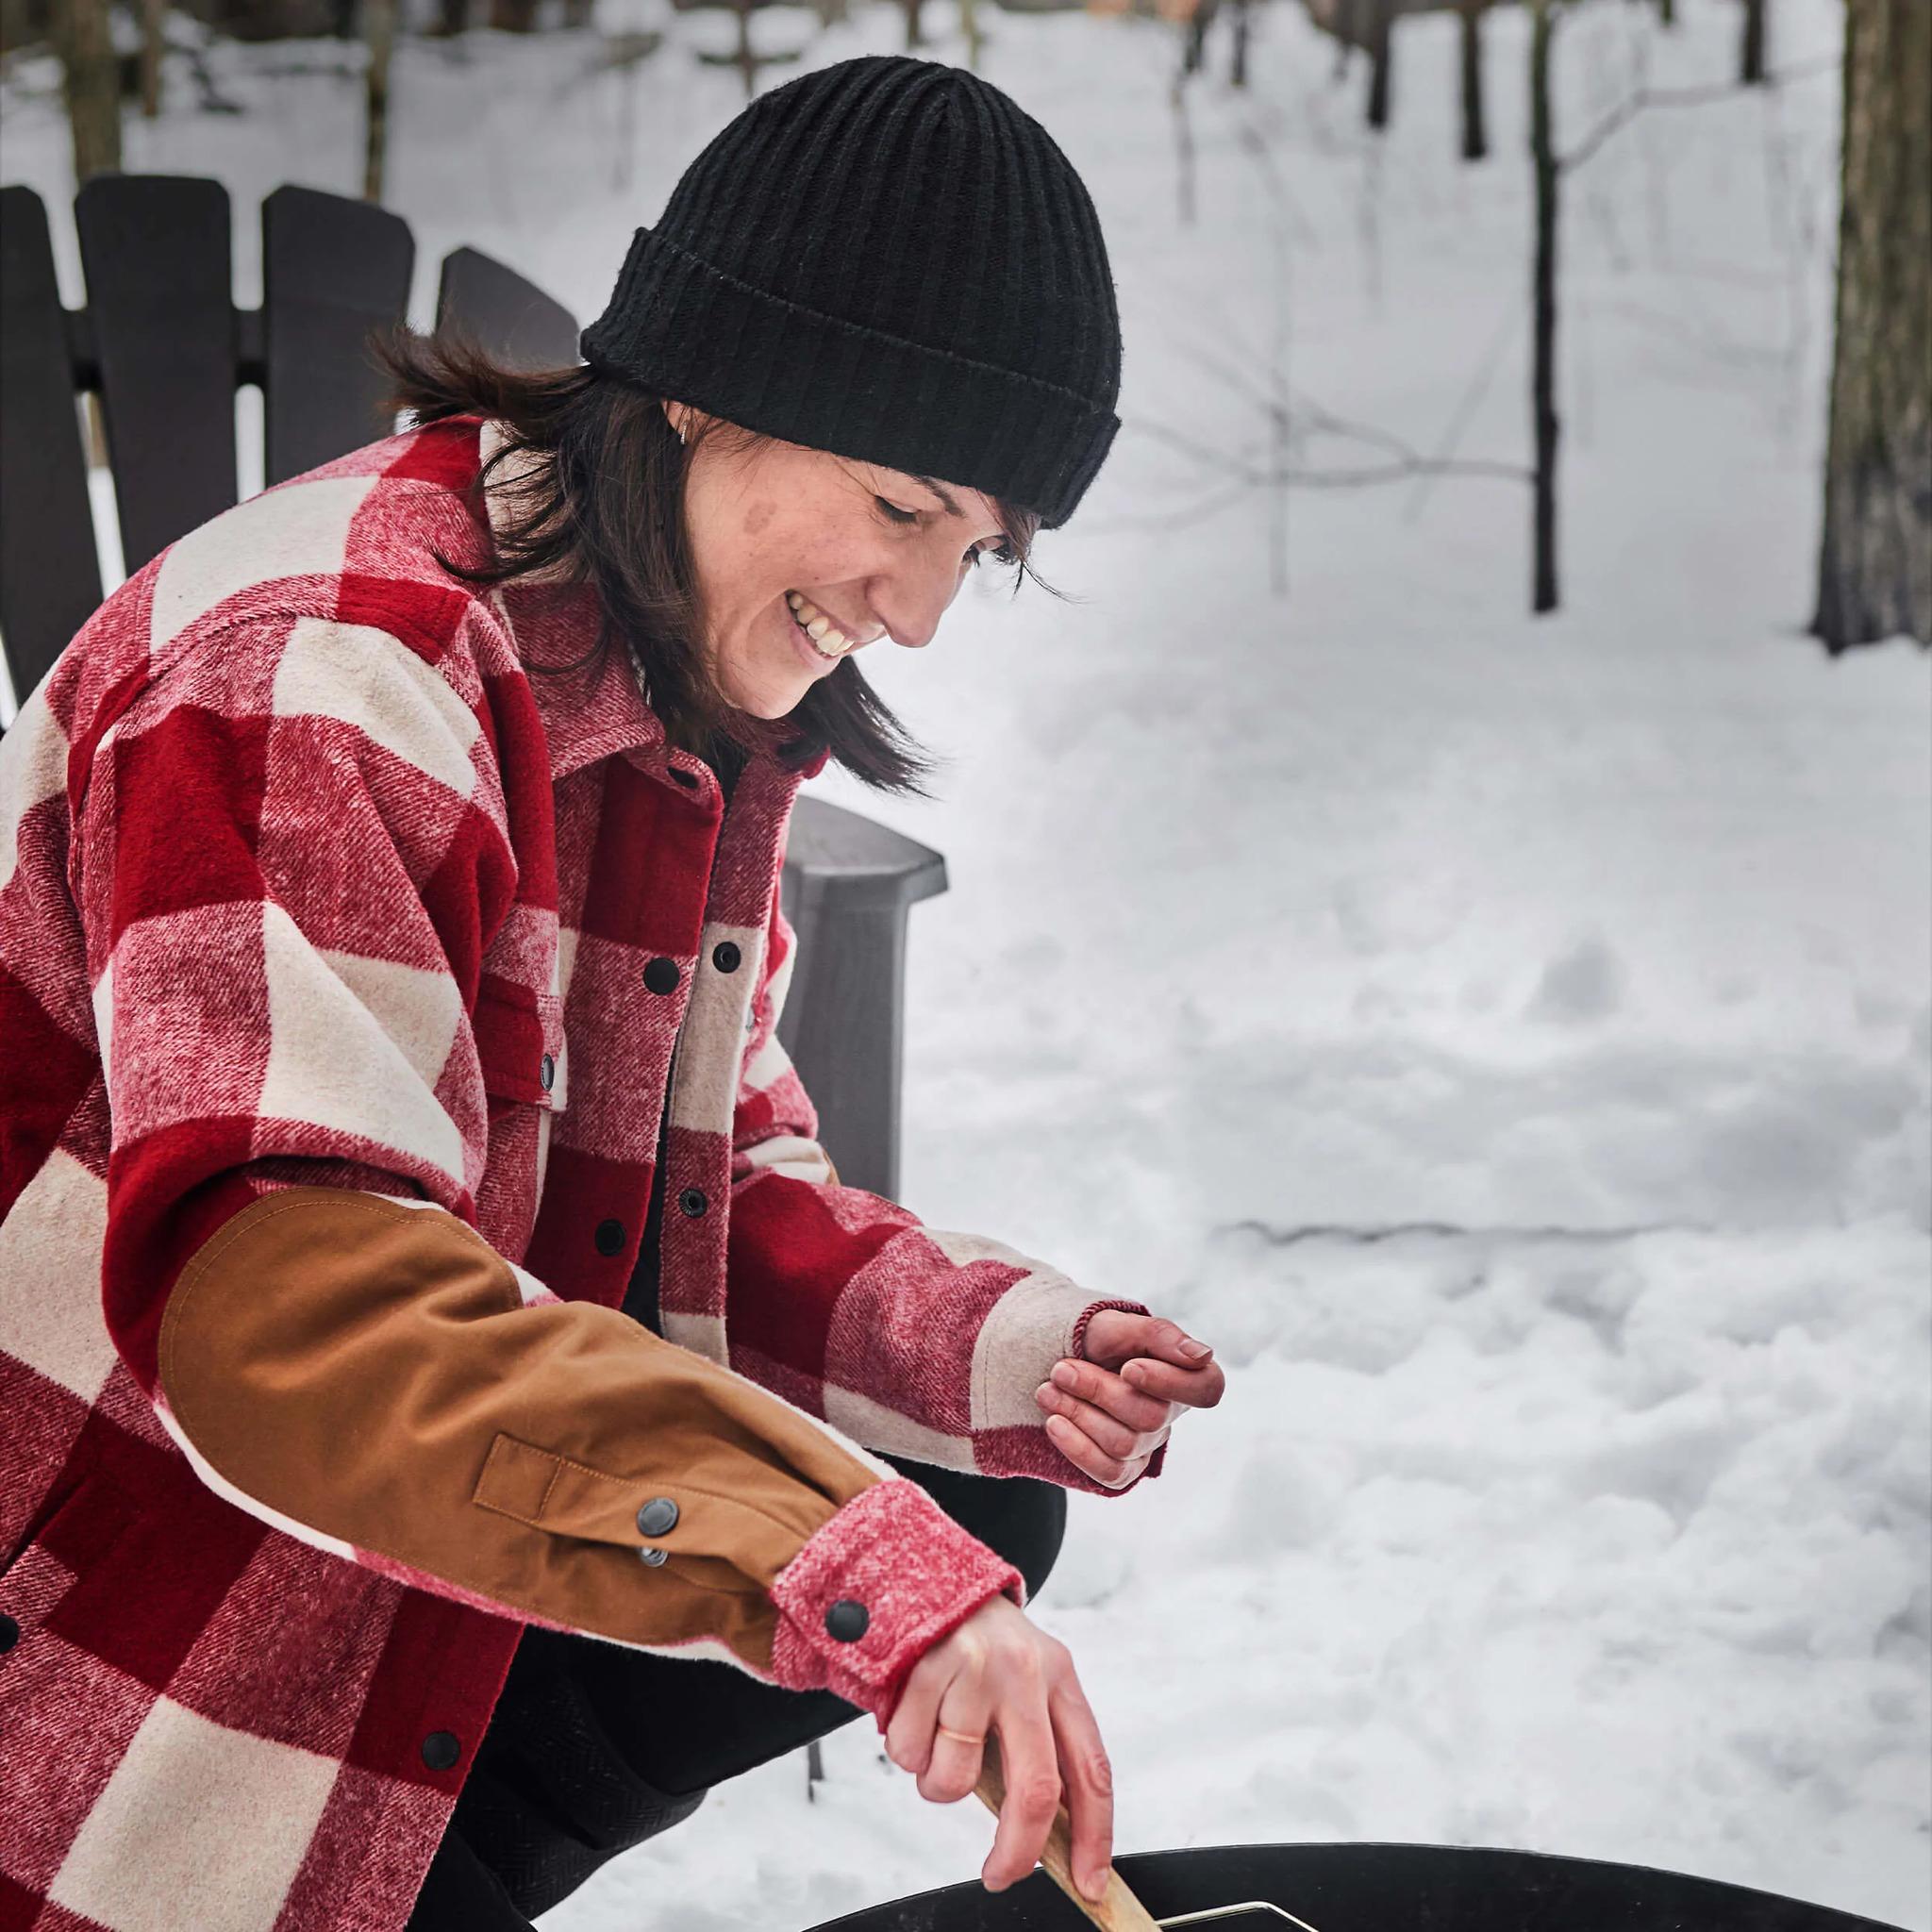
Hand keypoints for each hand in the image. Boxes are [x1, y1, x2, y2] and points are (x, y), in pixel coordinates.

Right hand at [885, 1594, 1113, 1900]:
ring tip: (936, 1743)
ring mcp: (975, 1668)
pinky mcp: (926, 1666)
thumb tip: (1045, 1836)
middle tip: (1000, 1874)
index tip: (1090, 1882)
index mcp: (1060, 1677)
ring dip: (939, 1785)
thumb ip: (1037, 1745)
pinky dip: (906, 1752)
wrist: (923, 1576)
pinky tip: (913, 1713)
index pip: (1091, 1769)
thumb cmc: (979, 1645)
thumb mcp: (1026, 1680)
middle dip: (1017, 1851)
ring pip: (958, 1779)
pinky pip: (910, 1753)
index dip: (1094, 1834)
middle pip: (1035, 1789)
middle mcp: (1025, 1671)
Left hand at [1033, 1311, 1224, 1488]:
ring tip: (1047, 1390)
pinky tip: (1054, 1422)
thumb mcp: (1120, 1326)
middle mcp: (1170, 1414)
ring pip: (1123, 1445)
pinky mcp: (1123, 1469)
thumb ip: (1160, 1335)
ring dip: (1077, 1413)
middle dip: (1098, 1391)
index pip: (1207, 1388)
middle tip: (1061, 1369)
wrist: (1056, 1361)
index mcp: (1183, 1374)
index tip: (1128, 1367)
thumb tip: (1203, 1356)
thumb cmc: (1097, 1340)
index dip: (1169, 1383)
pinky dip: (1076, 1447)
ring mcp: (1147, 1445)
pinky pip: (1109, 1473)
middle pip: (1150, 1417)